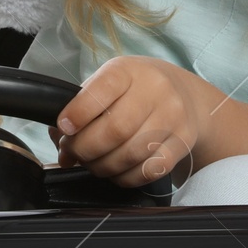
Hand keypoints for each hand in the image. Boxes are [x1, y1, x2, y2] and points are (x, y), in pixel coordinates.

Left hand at [49, 56, 212, 188]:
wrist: (185, 94)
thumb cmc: (136, 89)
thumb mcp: (109, 84)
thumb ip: (81, 109)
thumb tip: (62, 147)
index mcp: (129, 70)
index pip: (103, 89)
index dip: (79, 113)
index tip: (64, 127)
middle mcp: (155, 90)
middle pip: (116, 129)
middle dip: (85, 148)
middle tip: (74, 152)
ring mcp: (173, 116)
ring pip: (131, 154)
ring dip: (103, 166)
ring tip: (93, 163)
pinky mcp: (182, 142)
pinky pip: (149, 170)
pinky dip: (125, 177)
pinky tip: (116, 171)